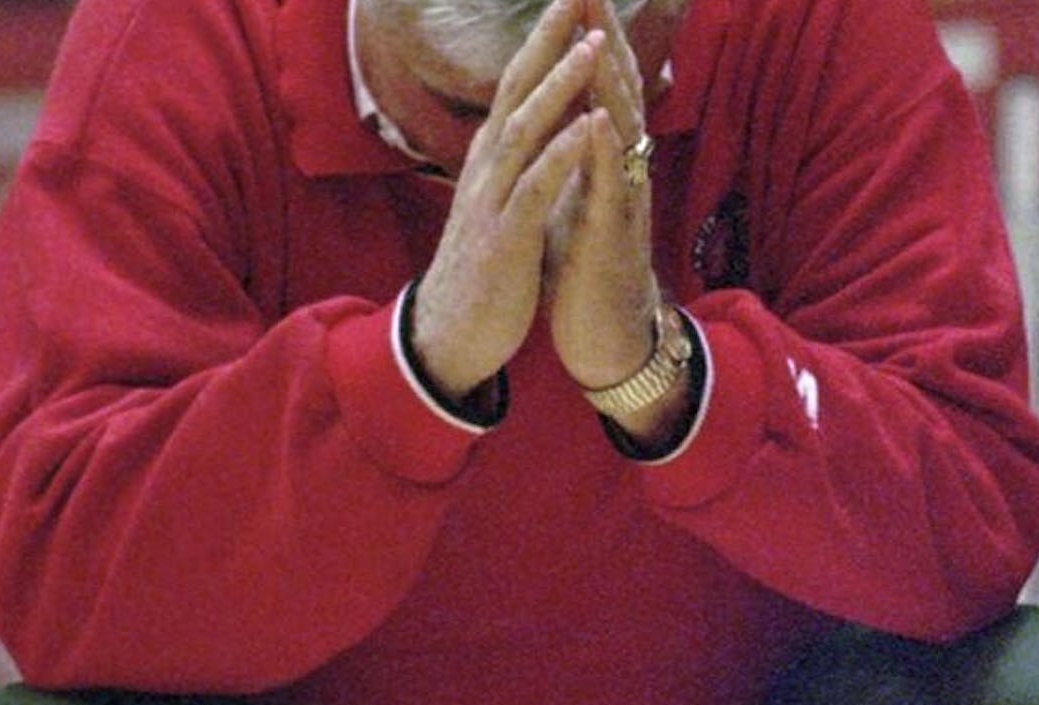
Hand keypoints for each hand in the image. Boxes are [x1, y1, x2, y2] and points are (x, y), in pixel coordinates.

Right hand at [411, 0, 602, 399]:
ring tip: (589, 46)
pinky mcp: (503, 240)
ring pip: (524, 132)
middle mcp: (485, 172)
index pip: (514, 89)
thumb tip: (528, 127)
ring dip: (558, 87)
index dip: (541, 43)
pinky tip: (586, 126)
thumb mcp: (496, 207)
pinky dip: (561, 154)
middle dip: (547, 42)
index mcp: (489, 164)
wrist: (449, 338)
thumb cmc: (481, 272)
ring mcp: (491, 203)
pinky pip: (534, 189)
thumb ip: (513, 165)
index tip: (569, 2)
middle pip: (515, 92)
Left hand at [544, 0, 662, 391]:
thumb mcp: (573, 197)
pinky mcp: (614, 236)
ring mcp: (622, 199)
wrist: (601, 338)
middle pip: (618, 89)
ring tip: (600, 33)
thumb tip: (564, 115)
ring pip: (623, 129)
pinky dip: (606, 151)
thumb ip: (574, 156)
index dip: (589, 36)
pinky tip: (599, 119)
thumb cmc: (585, 270)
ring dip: (611, 80)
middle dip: (605, 36)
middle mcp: (621, 169)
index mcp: (604, 159)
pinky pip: (613, 187)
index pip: (599, 84)